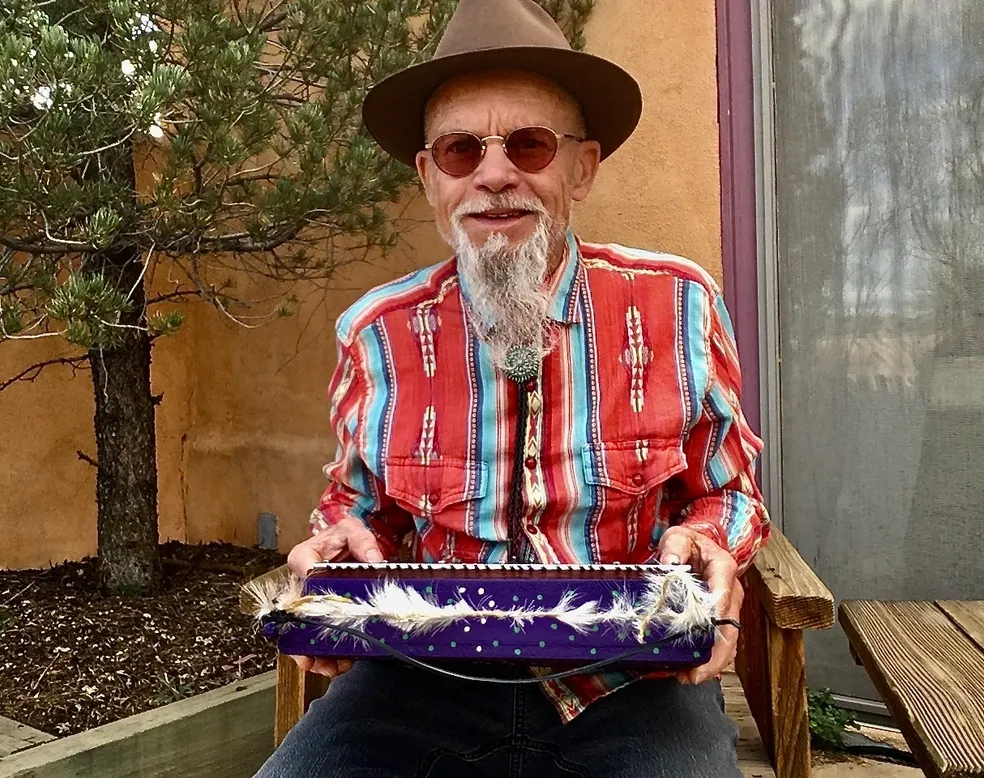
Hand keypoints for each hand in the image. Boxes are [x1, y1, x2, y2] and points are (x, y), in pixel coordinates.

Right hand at [284, 517, 383, 678]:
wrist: (349, 543)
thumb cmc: (345, 536)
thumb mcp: (355, 532)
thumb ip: (364, 543)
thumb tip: (376, 561)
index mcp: (304, 557)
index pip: (300, 570)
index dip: (308, 591)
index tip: (317, 609)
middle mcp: (301, 582)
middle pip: (295, 613)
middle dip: (303, 639)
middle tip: (313, 660)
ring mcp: (310, 601)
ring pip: (304, 631)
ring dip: (315, 652)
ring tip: (330, 667)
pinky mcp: (322, 613)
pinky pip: (318, 635)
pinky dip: (327, 651)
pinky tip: (340, 662)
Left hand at [658, 526, 741, 684]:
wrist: (701, 548)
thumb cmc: (690, 544)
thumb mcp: (679, 537)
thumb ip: (674, 547)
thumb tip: (670, 564)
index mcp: (723, 570)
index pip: (722, 594)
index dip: (713, 616)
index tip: (701, 633)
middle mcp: (731, 592)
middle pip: (730, 628)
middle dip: (715, 655)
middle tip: (694, 673)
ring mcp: (729, 608)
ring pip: (728, 641)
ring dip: (713, 663)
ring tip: (690, 677)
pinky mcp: (722, 620)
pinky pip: (721, 644)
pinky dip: (710, 660)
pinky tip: (692, 671)